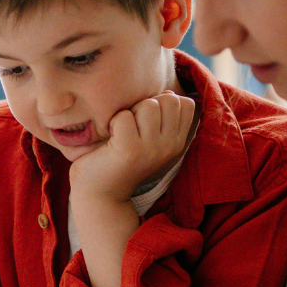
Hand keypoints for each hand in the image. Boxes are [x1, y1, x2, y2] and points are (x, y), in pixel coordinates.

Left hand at [69, 91, 195, 201]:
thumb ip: (162, 115)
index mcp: (177, 142)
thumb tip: (167, 93)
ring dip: (130, 112)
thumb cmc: (120, 158)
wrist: (100, 192)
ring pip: (149, 105)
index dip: (164, 103)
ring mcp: (152, 149)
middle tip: (132, 125)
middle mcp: (170, 146)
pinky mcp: (130, 150)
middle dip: (147, 104)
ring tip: (121, 131)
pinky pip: (125, 116)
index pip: (185, 104)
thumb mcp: (149, 136)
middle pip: (169, 100)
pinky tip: (110, 137)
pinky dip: (113, 121)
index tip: (146, 120)